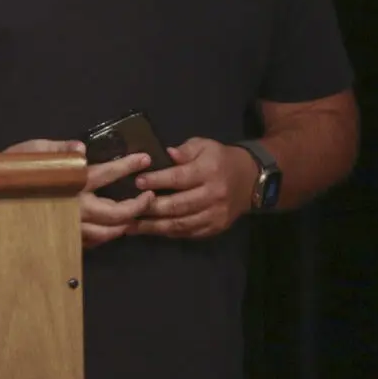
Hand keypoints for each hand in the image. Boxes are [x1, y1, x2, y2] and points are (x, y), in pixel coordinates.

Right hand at [4, 139, 153, 248]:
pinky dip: (107, 235)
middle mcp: (75, 207)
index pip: (107, 173)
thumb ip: (61, 148)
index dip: (128, 166)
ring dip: (125, 224)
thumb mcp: (36, 150)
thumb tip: (81, 147)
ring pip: (108, 233)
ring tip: (134, 213)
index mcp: (71, 181)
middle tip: (148, 196)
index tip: (144, 160)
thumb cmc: (15, 166)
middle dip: (138, 205)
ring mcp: (71, 225)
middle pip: (117, 213)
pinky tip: (111, 227)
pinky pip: (93, 242)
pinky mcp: (65, 236)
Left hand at [129, 137, 254, 239]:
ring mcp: (215, 215)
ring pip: (181, 223)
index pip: (179, 178)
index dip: (157, 181)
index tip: (137, 182)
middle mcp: (213, 195)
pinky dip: (169, 233)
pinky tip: (151, 230)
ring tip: (130, 225)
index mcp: (208, 172)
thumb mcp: (204, 145)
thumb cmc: (219, 159)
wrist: (250, 180)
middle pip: (178, 205)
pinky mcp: (216, 228)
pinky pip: (189, 233)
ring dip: (154, 226)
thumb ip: (185, 150)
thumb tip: (166, 154)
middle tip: (126, 208)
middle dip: (150, 207)